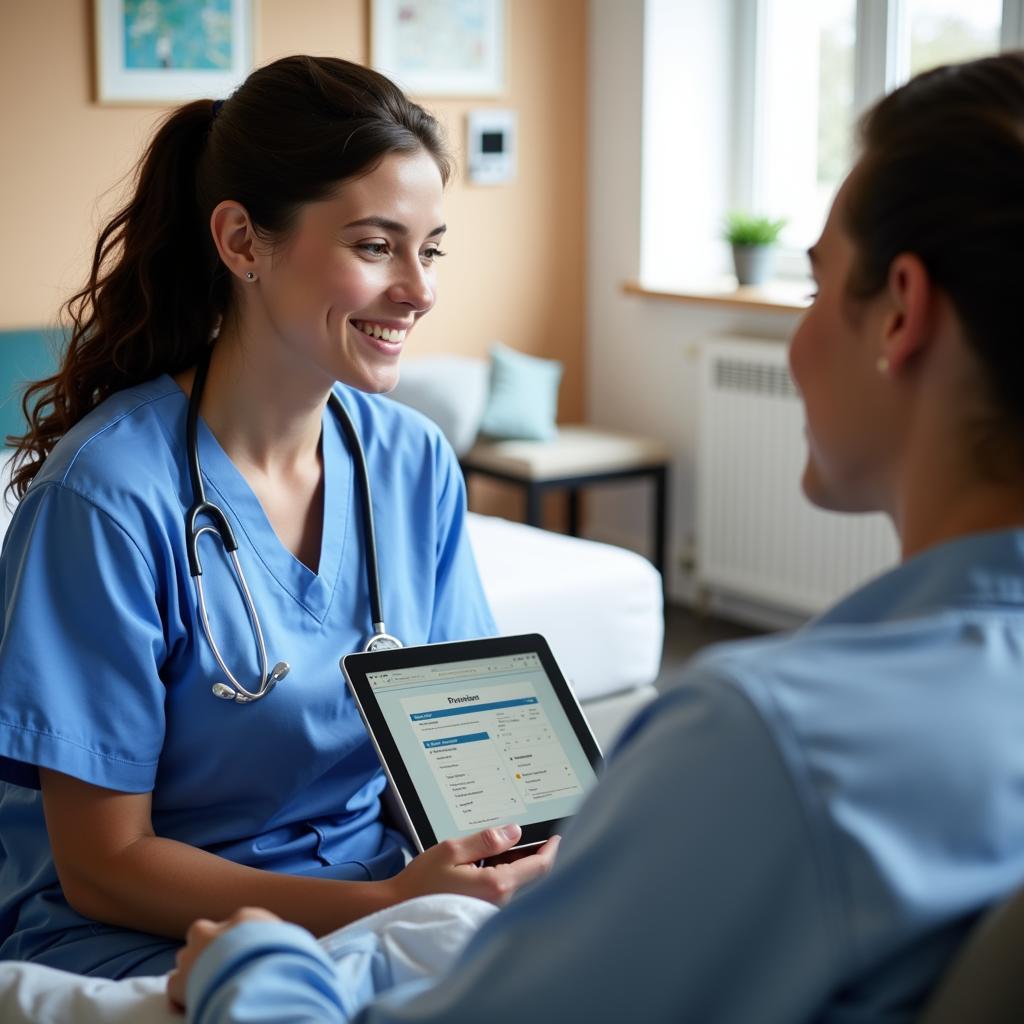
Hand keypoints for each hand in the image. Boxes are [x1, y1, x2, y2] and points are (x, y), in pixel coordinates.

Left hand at [167, 907, 280, 1011]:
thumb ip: (282, 943)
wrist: (256, 982)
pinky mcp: (179, 981)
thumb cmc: (282, 962)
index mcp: (245, 919)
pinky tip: (189, 1005)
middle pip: (204, 934)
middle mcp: (216, 930)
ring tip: (207, 988)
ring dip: (194, 969)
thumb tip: (289, 950)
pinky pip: (174, 984)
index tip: (245, 957)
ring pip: (186, 957)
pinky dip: (180, 994)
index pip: (239, 925)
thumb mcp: (294, 945)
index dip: (239, 943)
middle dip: (209, 950)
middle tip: (220, 970)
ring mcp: (194, 954)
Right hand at [389, 824, 559, 906]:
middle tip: (517, 833)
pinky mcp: (484, 911)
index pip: (539, 867)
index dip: (551, 849)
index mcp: (496, 885)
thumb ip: (486, 840)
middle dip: (528, 852)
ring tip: (494, 845)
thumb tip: (514, 831)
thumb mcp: (452, 850)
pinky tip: (485, 861)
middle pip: (530, 874)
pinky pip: (504, 889)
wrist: (400, 908)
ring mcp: (493, 909)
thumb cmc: (422, 882)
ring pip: (517, 881)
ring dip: (513, 861)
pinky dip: (503, 871)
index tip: (557, 836)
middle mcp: (499, 901)